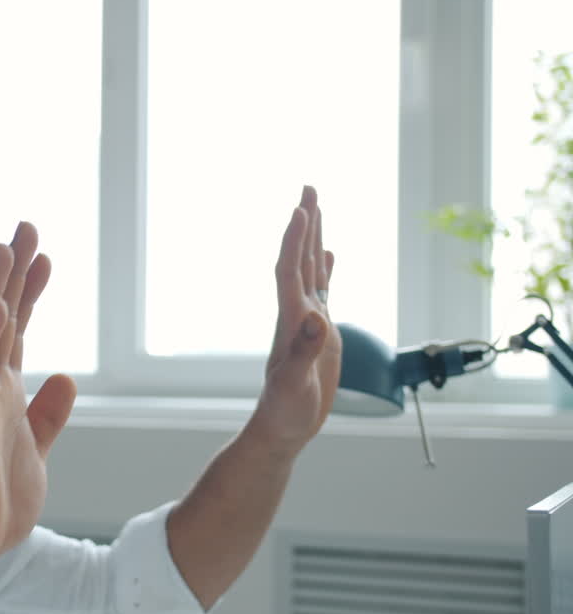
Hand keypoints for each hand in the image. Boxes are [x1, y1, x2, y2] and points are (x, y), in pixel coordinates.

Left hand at [249, 186, 341, 455]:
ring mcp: (308, 320)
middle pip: (299, 258)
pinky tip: (331, 253)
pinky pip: (324, 289)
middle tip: (309, 186)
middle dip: (305, 223)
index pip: (290, 271)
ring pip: (312, 268)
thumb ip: (303, 352)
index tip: (301, 209)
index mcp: (290, 321)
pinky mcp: (320, 331)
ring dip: (315, 237)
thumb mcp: (294, 384)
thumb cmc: (285, 411)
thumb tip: (315, 320)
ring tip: (317, 205)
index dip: (295, 241)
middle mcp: (297, 313)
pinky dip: (327, 268)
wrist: (283, 427)